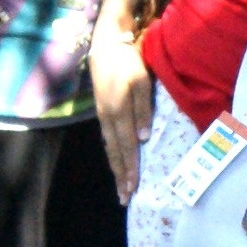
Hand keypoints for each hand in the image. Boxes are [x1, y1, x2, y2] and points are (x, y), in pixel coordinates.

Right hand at [95, 44, 154, 196]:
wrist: (105, 47)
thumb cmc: (128, 62)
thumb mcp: (141, 81)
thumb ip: (142, 109)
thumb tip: (143, 138)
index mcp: (118, 111)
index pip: (127, 146)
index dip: (131, 167)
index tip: (134, 187)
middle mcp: (108, 118)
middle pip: (116, 153)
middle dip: (121, 176)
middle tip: (125, 199)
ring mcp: (103, 116)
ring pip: (110, 149)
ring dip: (116, 170)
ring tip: (121, 189)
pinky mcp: (102, 113)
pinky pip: (108, 140)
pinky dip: (113, 156)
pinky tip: (116, 165)